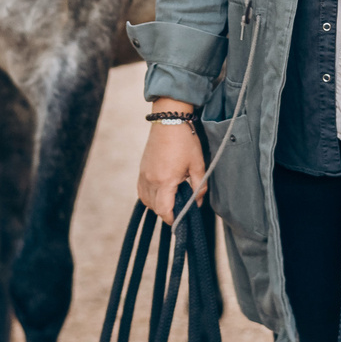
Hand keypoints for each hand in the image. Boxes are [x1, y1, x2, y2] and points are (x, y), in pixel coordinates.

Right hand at [137, 109, 206, 225]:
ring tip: (171, 201)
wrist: (168, 120)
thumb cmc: (185, 141)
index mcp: (165, 180)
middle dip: (167, 213)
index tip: (181, 221)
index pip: (164, 210)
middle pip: (154, 208)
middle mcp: (150, 180)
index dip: (173, 219)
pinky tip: (160, 192)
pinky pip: (141, 191)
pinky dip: (149, 196)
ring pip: (146, 201)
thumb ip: (199, 187)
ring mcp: (143, 174)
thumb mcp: (198, 164)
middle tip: (180, 210)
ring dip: (157, 205)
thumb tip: (197, 202)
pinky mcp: (141, 169)